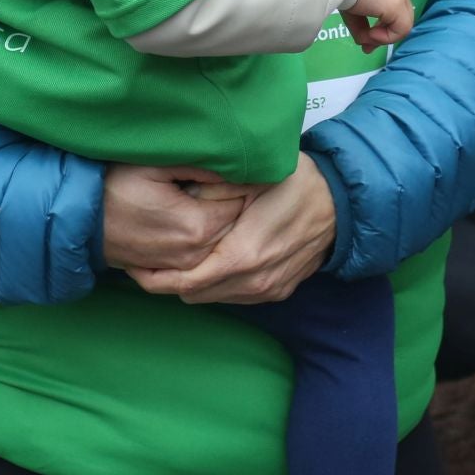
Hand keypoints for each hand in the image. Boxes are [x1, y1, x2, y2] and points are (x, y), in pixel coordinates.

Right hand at [102, 164, 253, 271]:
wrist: (83, 220)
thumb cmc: (117, 186)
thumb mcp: (157, 166)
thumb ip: (201, 166)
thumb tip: (236, 164)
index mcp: (197, 226)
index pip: (241, 201)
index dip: (240, 180)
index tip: (235, 166)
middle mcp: (196, 253)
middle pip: (237, 223)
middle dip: (235, 200)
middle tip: (225, 178)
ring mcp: (185, 266)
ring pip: (224, 239)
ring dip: (223, 217)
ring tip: (208, 194)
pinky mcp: (174, 270)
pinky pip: (207, 253)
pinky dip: (210, 235)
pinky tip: (196, 215)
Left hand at [130, 154, 336, 304]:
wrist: (341, 205)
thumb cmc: (295, 183)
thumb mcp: (252, 176)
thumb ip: (213, 188)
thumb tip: (178, 194)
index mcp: (243, 255)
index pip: (185, 281)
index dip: (155, 277)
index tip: (134, 265)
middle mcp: (254, 282)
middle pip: (194, 294)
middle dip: (167, 281)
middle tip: (147, 259)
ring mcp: (267, 291)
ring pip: (212, 298)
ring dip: (191, 283)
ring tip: (173, 259)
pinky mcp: (277, 292)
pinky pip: (233, 296)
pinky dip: (215, 284)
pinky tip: (208, 261)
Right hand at [344, 0, 413, 50]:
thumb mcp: (352, 4)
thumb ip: (361, 23)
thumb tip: (364, 43)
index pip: (393, 6)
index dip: (382, 25)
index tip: (365, 37)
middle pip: (400, 16)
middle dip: (383, 35)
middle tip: (366, 46)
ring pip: (402, 25)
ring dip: (382, 37)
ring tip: (363, 38)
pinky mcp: (397, 5)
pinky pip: (400, 30)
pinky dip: (385, 38)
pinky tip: (369, 34)